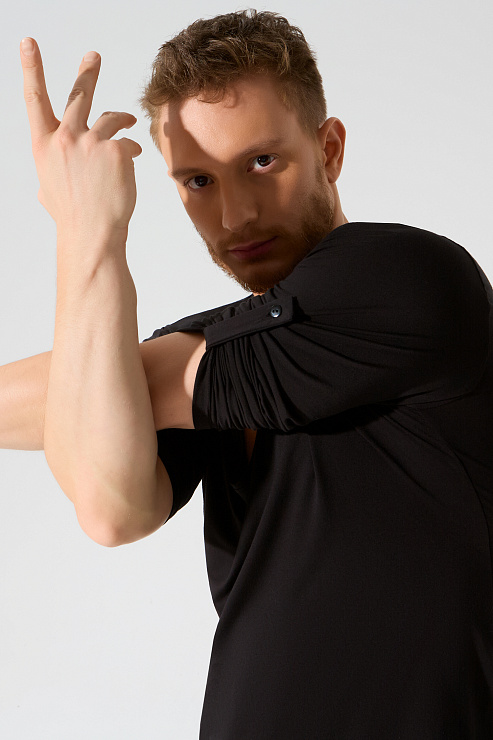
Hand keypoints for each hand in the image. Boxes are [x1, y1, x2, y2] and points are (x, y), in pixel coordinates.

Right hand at [20, 38, 141, 239]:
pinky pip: (128, 143)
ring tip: (128, 123)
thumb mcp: (49, 189)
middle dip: (87, 72)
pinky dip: (131, 150)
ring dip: (122, 119)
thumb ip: (52, 171)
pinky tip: (131, 163)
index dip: (30, 68)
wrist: (92, 234)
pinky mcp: (116, 150)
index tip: (28, 44)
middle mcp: (65, 137)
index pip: (34, 98)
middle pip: (78, 95)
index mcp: (44, 145)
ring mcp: (91, 142)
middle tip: (94, 56)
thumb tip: (50, 179)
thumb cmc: (70, 217)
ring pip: (111, 118)